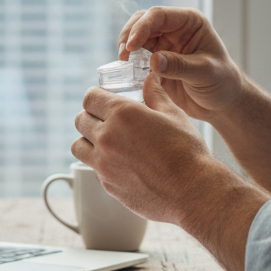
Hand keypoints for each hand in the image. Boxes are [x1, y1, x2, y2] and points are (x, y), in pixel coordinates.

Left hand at [73, 73, 269, 270]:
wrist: (192, 192)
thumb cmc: (187, 152)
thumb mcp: (174, 115)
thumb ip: (156, 95)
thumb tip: (150, 79)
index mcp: (122, 114)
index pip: (90, 98)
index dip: (96, 96)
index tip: (103, 100)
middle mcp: (107, 138)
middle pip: (80, 120)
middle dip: (91, 116)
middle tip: (106, 119)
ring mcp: (104, 164)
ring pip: (78, 146)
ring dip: (88, 140)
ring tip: (106, 141)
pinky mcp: (108, 185)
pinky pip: (94, 168)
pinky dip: (102, 163)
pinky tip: (122, 163)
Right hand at [117, 7, 245, 122]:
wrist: (222, 103)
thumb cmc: (222, 82)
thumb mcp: (205, 73)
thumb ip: (180, 66)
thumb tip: (154, 60)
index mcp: (189, 22)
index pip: (159, 15)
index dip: (142, 27)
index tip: (131, 46)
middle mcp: (174, 29)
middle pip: (143, 21)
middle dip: (130, 35)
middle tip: (123, 55)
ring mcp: (164, 44)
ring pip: (136, 37)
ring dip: (127, 48)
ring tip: (123, 63)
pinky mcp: (156, 61)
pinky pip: (136, 56)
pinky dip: (129, 62)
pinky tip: (128, 72)